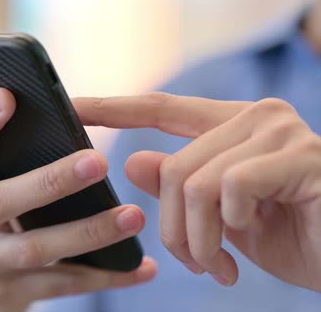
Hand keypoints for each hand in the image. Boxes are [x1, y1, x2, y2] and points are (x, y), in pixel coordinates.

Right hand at [0, 88, 156, 311]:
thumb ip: (16, 156)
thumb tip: (76, 115)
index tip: (7, 95)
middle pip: (2, 201)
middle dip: (50, 181)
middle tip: (97, 162)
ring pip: (36, 248)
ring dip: (89, 232)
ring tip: (135, 216)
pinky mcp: (7, 294)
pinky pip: (62, 285)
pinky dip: (106, 276)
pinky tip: (143, 266)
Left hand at [74, 93, 320, 291]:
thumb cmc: (294, 238)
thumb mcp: (221, 218)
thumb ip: (179, 186)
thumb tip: (132, 160)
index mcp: (232, 126)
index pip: (161, 108)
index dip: (114, 106)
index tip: (73, 105)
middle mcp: (254, 117)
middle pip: (171, 166)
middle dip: (173, 229)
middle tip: (199, 264)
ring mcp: (278, 131)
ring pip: (192, 181)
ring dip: (198, 238)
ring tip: (218, 265)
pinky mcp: (298, 155)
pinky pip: (228, 189)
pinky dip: (231, 227)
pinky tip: (252, 239)